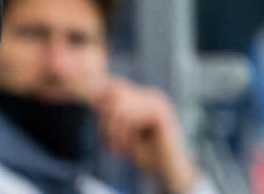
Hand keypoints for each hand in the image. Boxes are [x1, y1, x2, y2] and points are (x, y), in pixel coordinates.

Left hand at [92, 77, 200, 193]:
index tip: (103, 137)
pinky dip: (125, 137)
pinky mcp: (162, 115)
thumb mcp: (122, 131)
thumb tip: (93, 97)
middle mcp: (151, 95)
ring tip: (118, 150)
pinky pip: (132, 118)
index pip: (112, 89)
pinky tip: (130, 151)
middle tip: (109, 145)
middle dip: (106, 122)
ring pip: (120, 107)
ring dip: (114, 132)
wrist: (169, 173)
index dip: (101, 109)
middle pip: (113, 94)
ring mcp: (158, 103)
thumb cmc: (145, 154)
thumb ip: (111, 113)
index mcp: (142, 96)